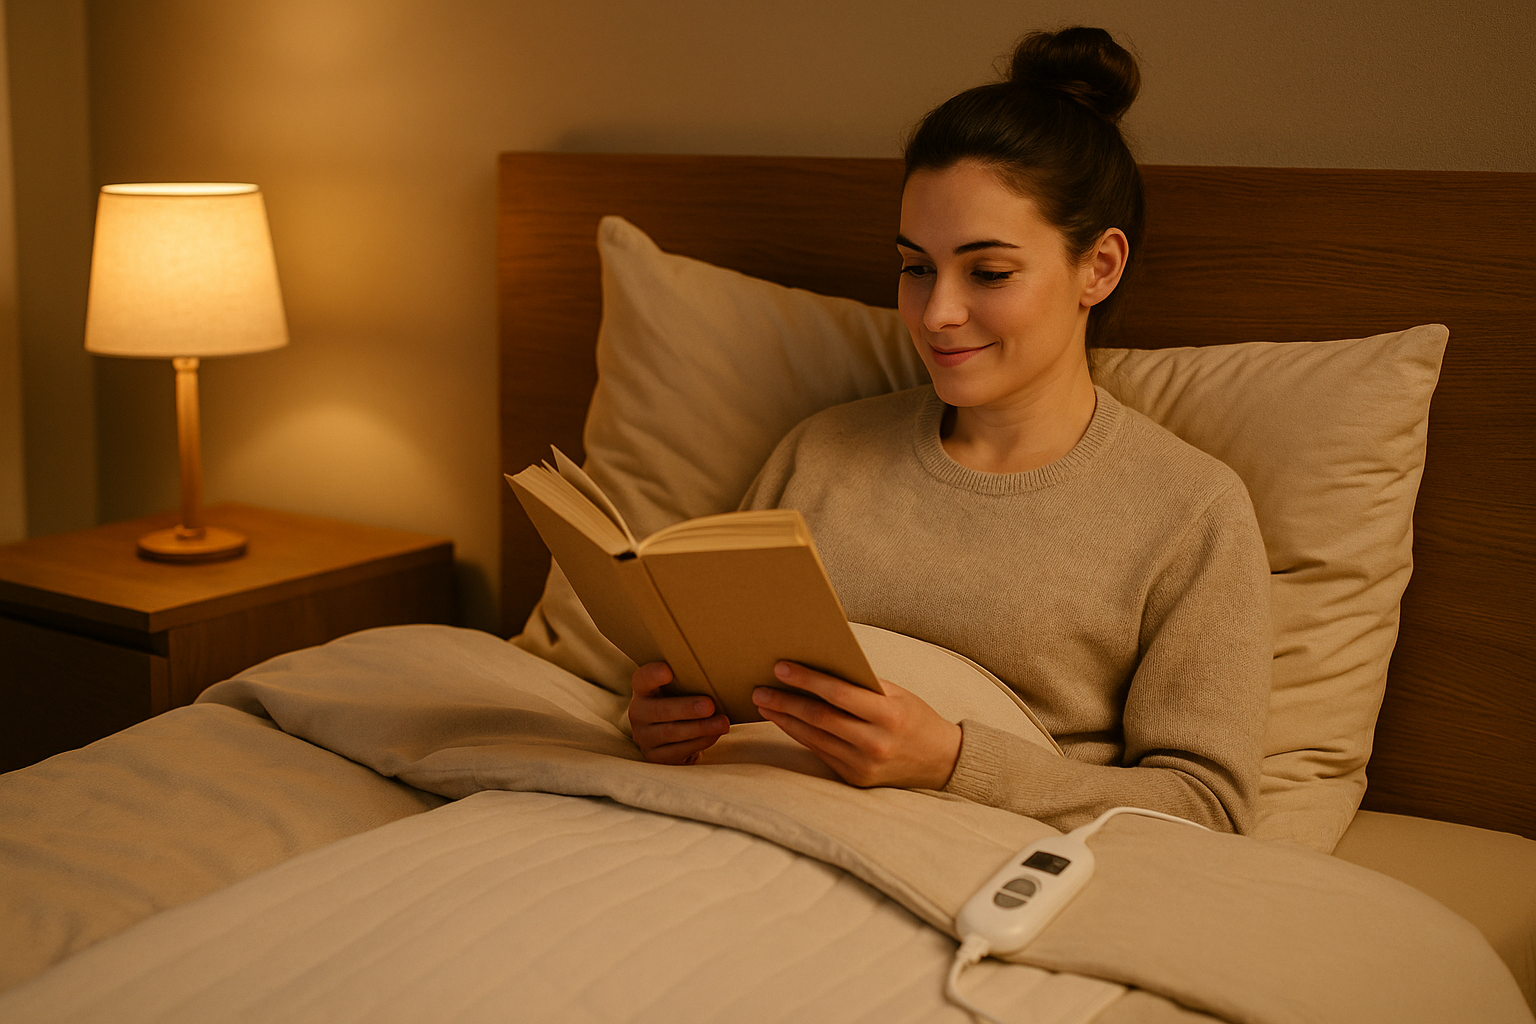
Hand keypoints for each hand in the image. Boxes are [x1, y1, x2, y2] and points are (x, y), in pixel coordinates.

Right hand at [628, 662, 729, 764]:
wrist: (674, 736)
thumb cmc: (681, 702)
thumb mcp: (679, 689)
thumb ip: (689, 681)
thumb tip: (718, 673)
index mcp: (643, 689)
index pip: (642, 679)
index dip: (652, 675)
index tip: (668, 671)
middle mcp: (638, 713)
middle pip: (659, 710)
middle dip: (686, 708)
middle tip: (709, 705)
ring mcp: (644, 737)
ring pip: (671, 732)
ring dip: (700, 727)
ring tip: (722, 723)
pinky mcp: (655, 756)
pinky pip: (678, 750)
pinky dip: (700, 742)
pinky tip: (715, 735)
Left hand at [752, 661, 961, 789]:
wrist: (941, 761)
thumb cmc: (914, 717)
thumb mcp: (897, 694)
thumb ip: (861, 685)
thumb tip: (818, 667)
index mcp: (888, 715)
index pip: (838, 694)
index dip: (807, 680)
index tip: (780, 668)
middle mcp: (875, 742)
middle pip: (819, 718)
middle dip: (785, 702)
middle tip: (759, 689)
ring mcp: (864, 765)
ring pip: (814, 737)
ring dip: (784, 720)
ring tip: (764, 704)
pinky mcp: (855, 779)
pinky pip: (820, 752)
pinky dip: (800, 735)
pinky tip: (785, 722)